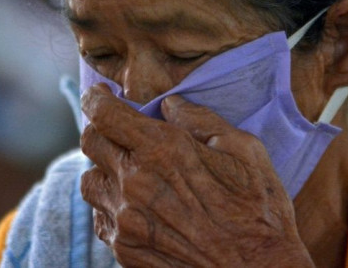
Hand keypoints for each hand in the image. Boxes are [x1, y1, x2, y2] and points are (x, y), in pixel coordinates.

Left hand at [80, 84, 314, 266]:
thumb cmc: (258, 210)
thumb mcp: (243, 151)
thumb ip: (200, 120)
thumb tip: (170, 104)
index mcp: (163, 151)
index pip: (105, 114)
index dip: (96, 99)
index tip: (99, 96)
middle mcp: (135, 184)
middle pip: (90, 142)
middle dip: (101, 128)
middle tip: (120, 129)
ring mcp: (126, 220)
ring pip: (89, 180)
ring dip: (104, 168)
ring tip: (129, 170)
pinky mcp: (124, 250)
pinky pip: (100, 216)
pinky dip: (110, 204)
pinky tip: (136, 204)